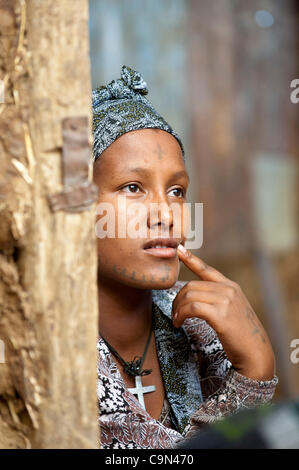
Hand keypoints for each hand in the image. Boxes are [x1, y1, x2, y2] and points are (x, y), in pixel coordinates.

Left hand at [173, 245, 275, 380]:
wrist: (255, 352)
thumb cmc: (241, 334)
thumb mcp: (233, 310)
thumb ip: (219, 299)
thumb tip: (196, 297)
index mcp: (231, 286)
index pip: (207, 270)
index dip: (191, 259)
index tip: (179, 250)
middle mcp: (228, 290)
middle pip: (191, 286)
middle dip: (178, 299)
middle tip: (174, 313)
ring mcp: (226, 301)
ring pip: (189, 296)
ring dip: (177, 309)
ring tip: (176, 320)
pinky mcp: (220, 315)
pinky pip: (191, 308)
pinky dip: (180, 315)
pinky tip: (178, 323)